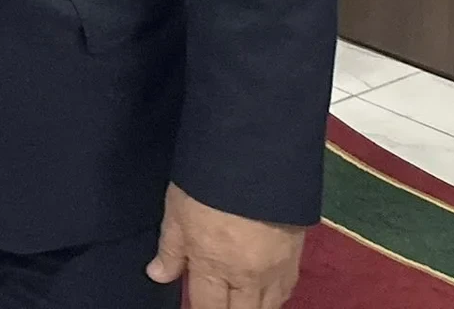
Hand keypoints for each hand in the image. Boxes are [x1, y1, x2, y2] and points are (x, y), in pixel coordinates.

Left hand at [146, 182, 305, 308]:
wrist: (258, 159)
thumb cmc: (207, 182)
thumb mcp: (177, 210)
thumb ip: (170, 247)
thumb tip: (158, 275)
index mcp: (213, 266)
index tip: (198, 305)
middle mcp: (246, 277)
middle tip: (218, 301)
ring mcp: (275, 270)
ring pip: (267, 308)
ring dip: (252, 308)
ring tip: (239, 300)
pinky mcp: (296, 258)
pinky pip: (286, 291)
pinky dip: (273, 297)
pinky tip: (264, 292)